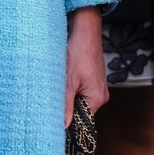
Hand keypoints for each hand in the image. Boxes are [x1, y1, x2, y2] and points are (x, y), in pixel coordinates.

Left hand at [65, 6, 107, 127]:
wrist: (85, 29)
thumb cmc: (79, 51)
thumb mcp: (68, 79)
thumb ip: (66, 104)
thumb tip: (64, 125)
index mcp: (97, 98)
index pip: (82, 120)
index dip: (68, 120)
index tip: (54, 118)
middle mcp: (101, 95)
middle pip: (81, 110)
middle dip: (67, 105)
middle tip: (52, 99)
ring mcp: (98, 86)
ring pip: (80, 98)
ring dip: (68, 94)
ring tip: (58, 84)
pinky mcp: (93, 78)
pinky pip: (82, 89)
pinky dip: (72, 86)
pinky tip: (64, 77)